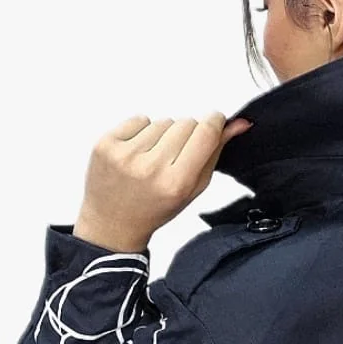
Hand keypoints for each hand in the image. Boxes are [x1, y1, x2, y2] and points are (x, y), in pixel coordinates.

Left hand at [73, 112, 252, 251]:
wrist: (112, 224)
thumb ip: (214, 155)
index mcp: (176, 183)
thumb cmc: (154, 209)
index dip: (214, 122)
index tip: (214, 121)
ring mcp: (125, 154)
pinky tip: (136, 153)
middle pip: (186, 122)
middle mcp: (150, 167)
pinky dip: (140, 132)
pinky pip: (139, 119)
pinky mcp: (106, 144)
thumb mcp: (191, 190)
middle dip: (186, 134)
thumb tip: (235, 123)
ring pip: (162, 121)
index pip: (205, 132)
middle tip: (175, 157)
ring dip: (162, 135)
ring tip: (152, 159)